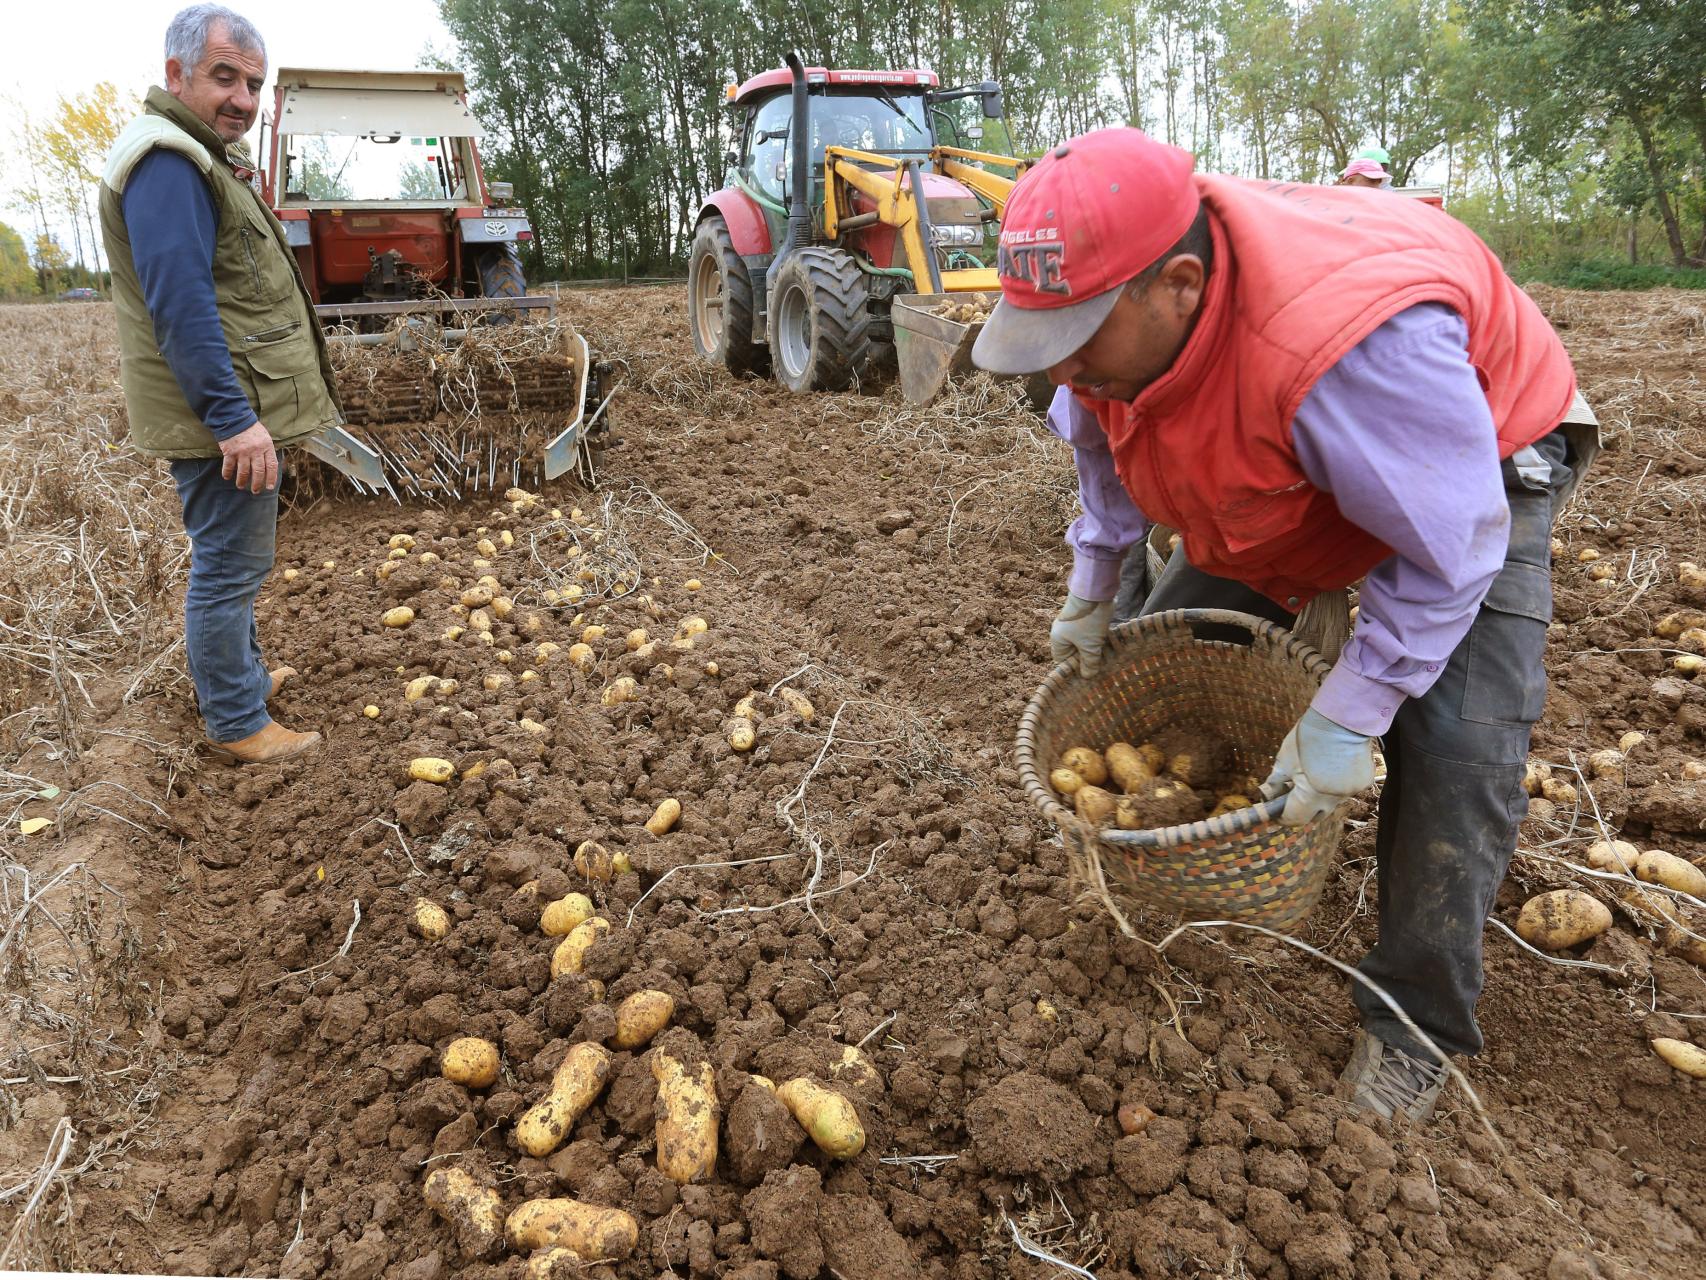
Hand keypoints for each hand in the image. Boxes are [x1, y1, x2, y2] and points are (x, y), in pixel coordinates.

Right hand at [220, 421, 277, 492]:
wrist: (234, 418)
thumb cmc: (251, 428)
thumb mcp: (265, 437)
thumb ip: (267, 451)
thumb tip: (271, 467)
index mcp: (267, 447)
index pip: (272, 466)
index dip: (271, 478)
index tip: (269, 487)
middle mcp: (256, 451)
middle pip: (258, 472)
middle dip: (257, 484)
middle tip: (255, 491)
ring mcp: (242, 452)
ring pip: (244, 472)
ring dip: (242, 481)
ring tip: (240, 486)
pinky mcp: (230, 451)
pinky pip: (229, 466)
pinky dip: (227, 473)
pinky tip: (227, 477)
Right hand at [1050, 593, 1113, 676]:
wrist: (1096, 591)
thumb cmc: (1088, 621)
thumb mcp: (1090, 646)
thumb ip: (1089, 662)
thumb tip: (1087, 676)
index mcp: (1058, 640)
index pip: (1062, 661)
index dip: (1074, 670)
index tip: (1087, 676)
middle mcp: (1062, 632)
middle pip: (1073, 653)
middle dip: (1086, 660)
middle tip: (1099, 669)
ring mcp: (1073, 624)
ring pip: (1083, 643)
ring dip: (1093, 650)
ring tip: (1105, 658)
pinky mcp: (1084, 617)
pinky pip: (1089, 634)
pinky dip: (1096, 640)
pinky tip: (1107, 645)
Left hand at [1263, 707, 1376, 825]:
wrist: (1341, 719)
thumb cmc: (1308, 738)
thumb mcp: (1284, 759)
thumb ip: (1276, 782)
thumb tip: (1269, 794)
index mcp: (1311, 796)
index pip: (1295, 819)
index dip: (1283, 817)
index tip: (1276, 811)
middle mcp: (1333, 800)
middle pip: (1315, 816)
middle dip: (1301, 810)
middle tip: (1291, 796)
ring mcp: (1350, 792)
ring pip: (1331, 802)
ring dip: (1319, 796)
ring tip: (1312, 776)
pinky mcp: (1363, 782)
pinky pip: (1345, 790)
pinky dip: (1336, 784)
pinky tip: (1331, 767)